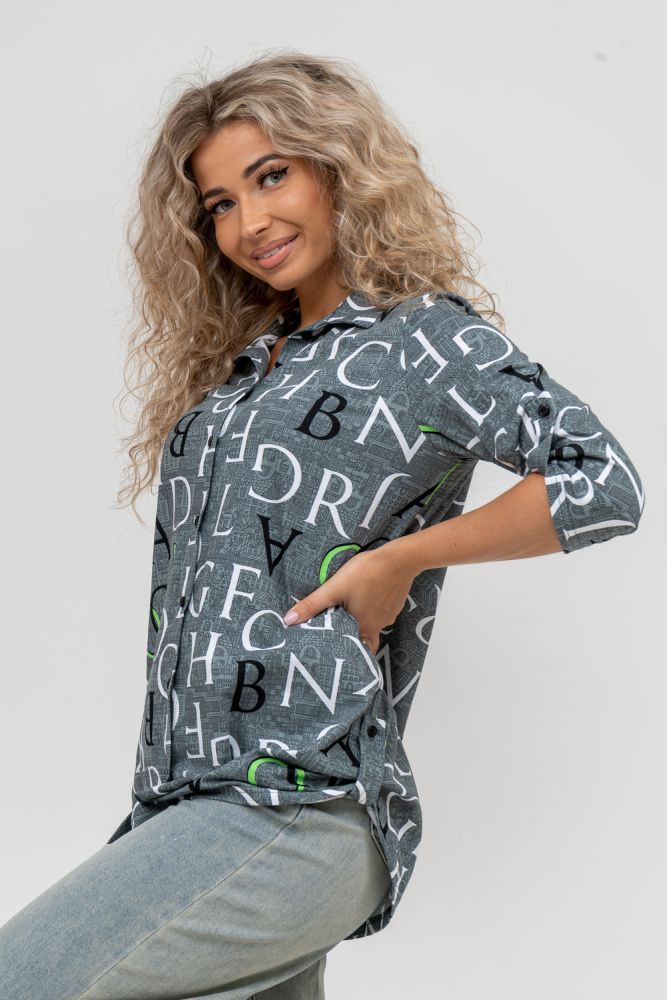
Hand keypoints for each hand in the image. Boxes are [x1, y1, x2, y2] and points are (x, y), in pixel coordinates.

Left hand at [282, 544, 417, 655]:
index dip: (344, 651)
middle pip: (363, 640)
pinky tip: (367, 598)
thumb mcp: (334, 588)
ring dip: (362, 622)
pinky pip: (381, 614)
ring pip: (373, 626)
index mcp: (362, 627)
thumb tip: (288, 621)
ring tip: (350, 613)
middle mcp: (378, 627)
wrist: (399, 560)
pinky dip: (373, 610)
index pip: (353, 649)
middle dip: (352, 639)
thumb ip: (312, 605)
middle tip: (339, 635)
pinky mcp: (395, 605)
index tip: (333, 652)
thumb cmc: (365, 573)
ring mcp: (388, 616)